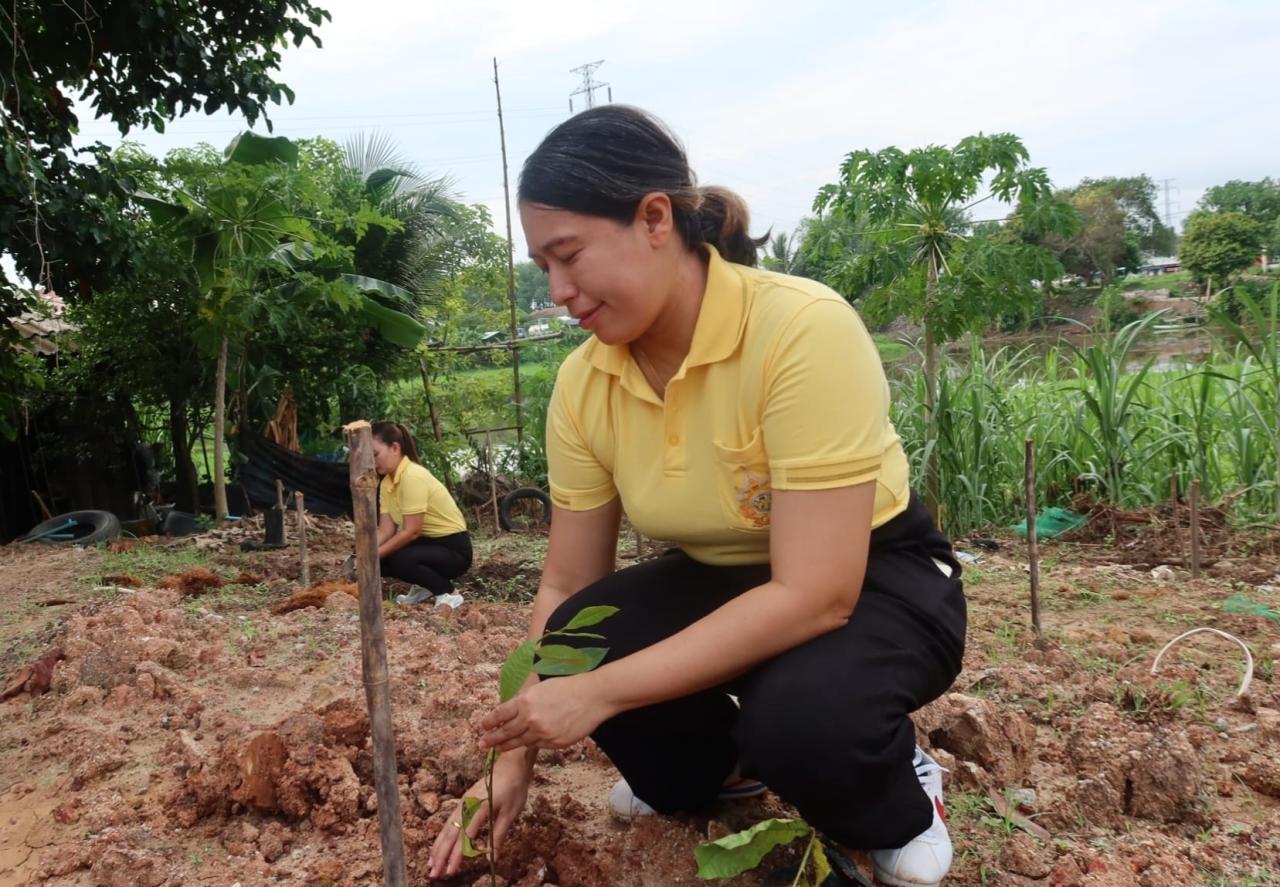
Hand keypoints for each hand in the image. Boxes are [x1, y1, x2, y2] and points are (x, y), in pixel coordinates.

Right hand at [428, 749, 532, 879]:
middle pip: (451, 834)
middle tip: (434, 874)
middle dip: (441, 855)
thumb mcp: (511, 813)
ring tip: (431, 864)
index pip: (465, 836)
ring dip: (438, 847)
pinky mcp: (463, 802)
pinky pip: (449, 821)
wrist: (511, 764)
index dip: (457, 855)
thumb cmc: (514, 788)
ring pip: (447, 828)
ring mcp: (463, 802)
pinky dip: (442, 836)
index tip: (451, 871)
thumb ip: (499, 835)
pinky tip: (438, 846)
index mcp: (480, 807)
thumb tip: (493, 858)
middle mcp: (467, 805)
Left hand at [480, 673, 614, 752]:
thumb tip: (512, 712)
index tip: (482, 727)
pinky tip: (527, 743)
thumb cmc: (568, 687)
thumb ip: (525, 702)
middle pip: (506, 732)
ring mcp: (543, 733)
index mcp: (525, 702)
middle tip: (482, 744)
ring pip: (520, 742)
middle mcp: (531, 719)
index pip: (501, 714)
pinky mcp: (555, 743)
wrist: (592, 697)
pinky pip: (539, 745)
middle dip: (492, 739)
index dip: (489, 722)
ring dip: (507, 745)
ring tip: (498, 748)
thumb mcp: (541, 688)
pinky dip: (532, 743)